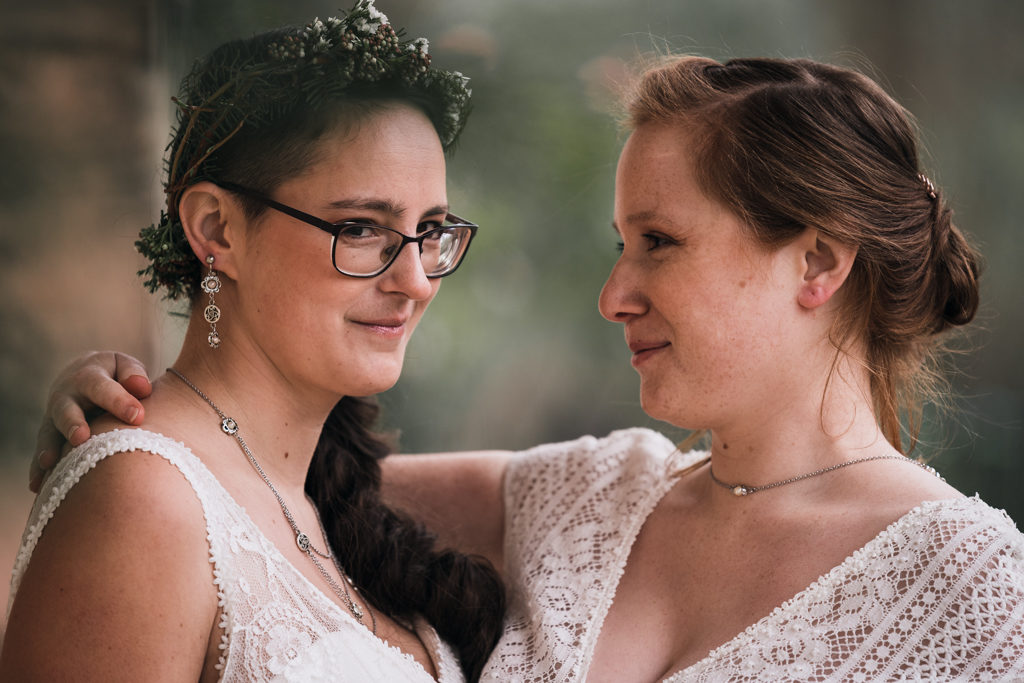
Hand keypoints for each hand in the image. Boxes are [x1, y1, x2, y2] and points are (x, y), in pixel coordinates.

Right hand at [30, 351, 151, 491]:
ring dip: (50, 448)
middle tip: (81, 438)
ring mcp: (55, 416)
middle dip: (73, 423)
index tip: (137, 417)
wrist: (84, 374)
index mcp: (89, 377)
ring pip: (50, 432)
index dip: (119, 401)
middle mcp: (67, 396)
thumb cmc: (115, 374)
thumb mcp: (124, 366)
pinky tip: (38, 486)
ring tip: (50, 463)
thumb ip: (133, 374)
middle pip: (67, 410)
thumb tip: (141, 388)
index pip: (103, 388)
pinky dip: (39, 468)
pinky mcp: (51, 434)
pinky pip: (43, 451)